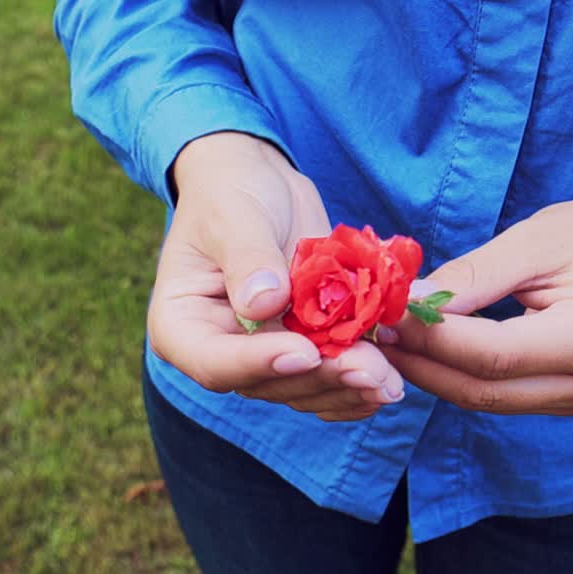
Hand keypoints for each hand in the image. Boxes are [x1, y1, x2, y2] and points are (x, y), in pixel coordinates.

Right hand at [147, 132, 403, 420]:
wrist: (259, 184)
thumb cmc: (231, 192)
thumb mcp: (234, 215)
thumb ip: (247, 259)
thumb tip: (264, 304)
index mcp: (182, 326)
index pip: (215, 362)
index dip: (261, 364)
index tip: (307, 352)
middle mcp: (220, 352)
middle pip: (268, 384)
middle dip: (322, 379)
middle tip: (371, 371)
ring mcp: (262, 357)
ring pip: (304, 389)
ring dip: (348, 389)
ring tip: (389, 382)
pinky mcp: (300, 350)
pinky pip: (326, 382)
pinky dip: (358, 386)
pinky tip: (389, 382)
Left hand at [379, 195, 572, 414]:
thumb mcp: (533, 241)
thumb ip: (473, 278)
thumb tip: (412, 304)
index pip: (495, 355)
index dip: (436, 341)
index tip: (391, 317)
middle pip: (487, 390)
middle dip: (426, 365)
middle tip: (379, 336)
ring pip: (491, 402)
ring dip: (437, 376)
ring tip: (396, 342)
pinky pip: (505, 398)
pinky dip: (463, 378)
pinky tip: (431, 354)